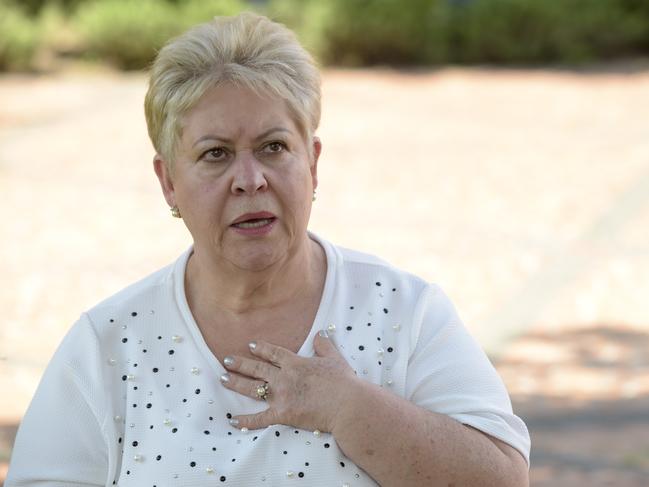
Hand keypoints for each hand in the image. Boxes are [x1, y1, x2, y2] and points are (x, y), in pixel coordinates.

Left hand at [219, 330, 358, 432]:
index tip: (251, 345)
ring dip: (236, 383)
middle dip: (240, 363)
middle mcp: (284, 377)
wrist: (347, 404)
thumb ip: (324, 345)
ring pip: (253, 388)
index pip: (274, 353)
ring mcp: (281, 396)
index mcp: (296, 363)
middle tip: (226, 360)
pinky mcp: (283, 414)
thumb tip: (320, 333)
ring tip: (222, 378)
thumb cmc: (343, 382)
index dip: (261, 348)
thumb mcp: (334, 358)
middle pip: (257, 368)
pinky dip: (246, 421)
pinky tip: (232, 420)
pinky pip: (260, 418)